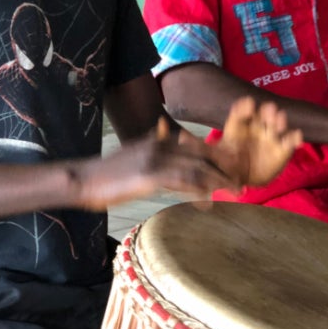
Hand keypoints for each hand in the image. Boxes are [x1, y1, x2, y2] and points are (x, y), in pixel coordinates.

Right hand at [72, 118, 235, 210]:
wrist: (84, 178)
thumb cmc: (107, 171)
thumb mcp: (132, 149)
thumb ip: (150, 139)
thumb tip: (162, 126)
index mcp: (158, 140)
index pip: (195, 144)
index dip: (218, 154)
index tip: (235, 165)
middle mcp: (160, 146)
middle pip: (202, 154)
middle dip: (226, 167)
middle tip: (243, 180)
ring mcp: (155, 160)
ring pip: (197, 168)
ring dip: (219, 180)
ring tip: (235, 192)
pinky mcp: (149, 176)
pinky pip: (181, 182)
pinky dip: (198, 191)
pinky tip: (208, 202)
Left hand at [211, 96, 302, 186]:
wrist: (241, 177)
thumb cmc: (226, 161)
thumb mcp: (213, 157)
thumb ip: (203, 149)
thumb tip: (183, 140)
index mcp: (238, 126)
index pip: (240, 114)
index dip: (243, 108)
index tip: (247, 103)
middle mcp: (256, 127)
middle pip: (262, 115)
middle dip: (266, 111)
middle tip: (268, 109)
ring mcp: (271, 137)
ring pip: (277, 125)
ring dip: (279, 121)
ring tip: (280, 121)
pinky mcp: (283, 149)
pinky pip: (290, 142)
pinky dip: (294, 138)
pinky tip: (297, 137)